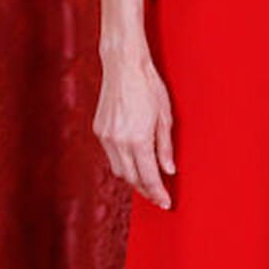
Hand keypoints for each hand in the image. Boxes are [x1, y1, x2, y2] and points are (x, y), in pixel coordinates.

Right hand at [93, 51, 175, 208]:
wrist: (124, 65)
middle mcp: (119, 141)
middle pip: (132, 178)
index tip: (166, 203)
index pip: (149, 176)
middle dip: (146, 190)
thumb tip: (169, 170)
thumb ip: (165, 147)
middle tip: (158, 197)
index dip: (158, 193)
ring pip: (119, 170)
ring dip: (133, 179)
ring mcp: (106, 136)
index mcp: (138, 138)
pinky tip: (133, 162)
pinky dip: (123, 163)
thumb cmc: (149, 86)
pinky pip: (111, 156)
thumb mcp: (165, 117)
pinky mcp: (99, 130)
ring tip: (147, 182)